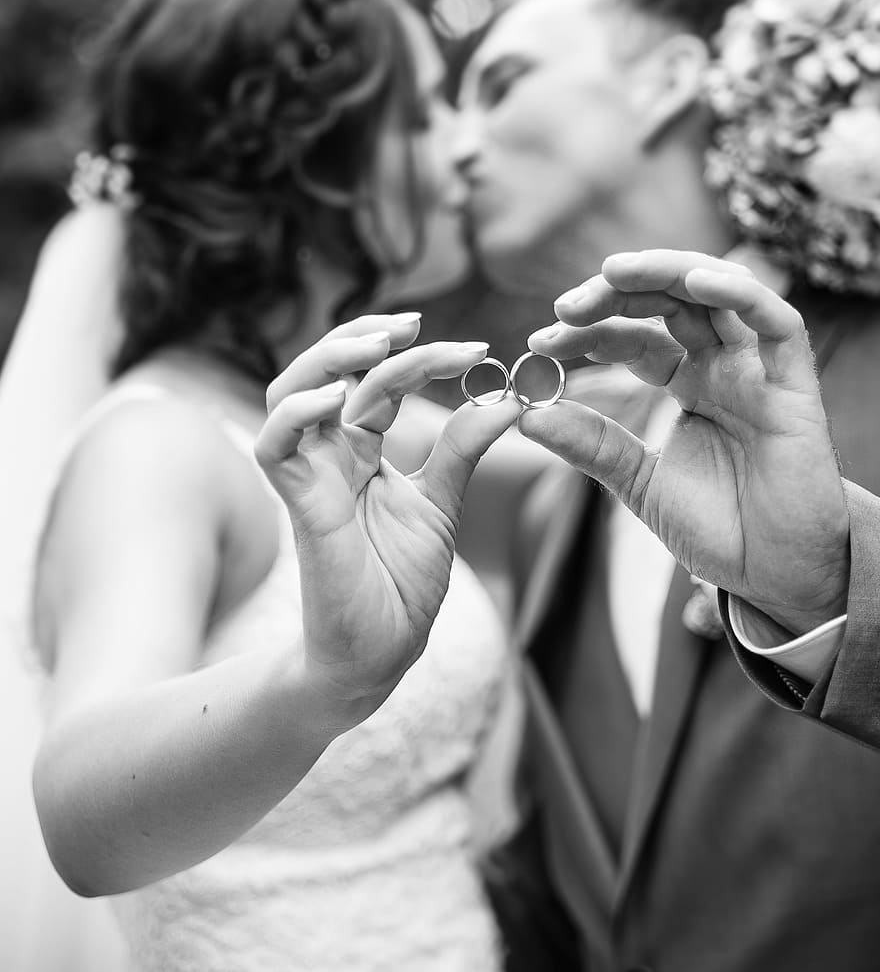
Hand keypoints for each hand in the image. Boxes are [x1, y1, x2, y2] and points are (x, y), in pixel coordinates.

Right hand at [254, 315, 520, 715]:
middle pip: (325, 368)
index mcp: (360, 448)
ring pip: (289, 390)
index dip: (420, 356)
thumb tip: (506, 400)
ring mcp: (310, 475)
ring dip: (329, 358)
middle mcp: (329, 452)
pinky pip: (273, 445)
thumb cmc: (400, 585)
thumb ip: (462, 449)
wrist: (379, 656)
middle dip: (363, 336)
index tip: (476, 351)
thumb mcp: (442, 503)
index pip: (378, 379)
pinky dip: (294, 414)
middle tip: (413, 324)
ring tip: (379, 345)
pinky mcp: (299, 505)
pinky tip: (335, 399)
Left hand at [519, 250, 849, 634]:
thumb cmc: (720, 528)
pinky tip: (696, 282)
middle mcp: (722, 365)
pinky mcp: (796, 385)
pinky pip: (778, 322)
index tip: (539, 342)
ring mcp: (759, 370)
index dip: (589, 331)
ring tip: (614, 272)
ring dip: (666, 272)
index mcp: (688, 382)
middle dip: (615, 293)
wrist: (776, 578)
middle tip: (565, 307)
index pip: (634, 335)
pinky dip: (740, 293)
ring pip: (718, 292)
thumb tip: (525, 414)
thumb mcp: (639, 482)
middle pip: (669, 301)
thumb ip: (592, 444)